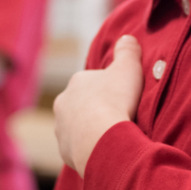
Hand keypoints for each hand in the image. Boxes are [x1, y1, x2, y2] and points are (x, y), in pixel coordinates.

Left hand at [53, 35, 143, 177]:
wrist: (102, 139)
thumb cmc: (116, 100)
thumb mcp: (129, 67)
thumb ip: (128, 50)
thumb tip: (126, 38)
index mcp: (77, 82)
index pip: (93, 81)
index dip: (110, 88)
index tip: (124, 96)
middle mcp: (63, 103)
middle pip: (82, 104)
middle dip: (97, 108)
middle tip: (119, 115)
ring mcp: (61, 128)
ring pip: (78, 126)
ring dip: (92, 129)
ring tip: (112, 134)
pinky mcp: (65, 151)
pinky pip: (79, 147)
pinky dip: (90, 147)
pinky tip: (105, 147)